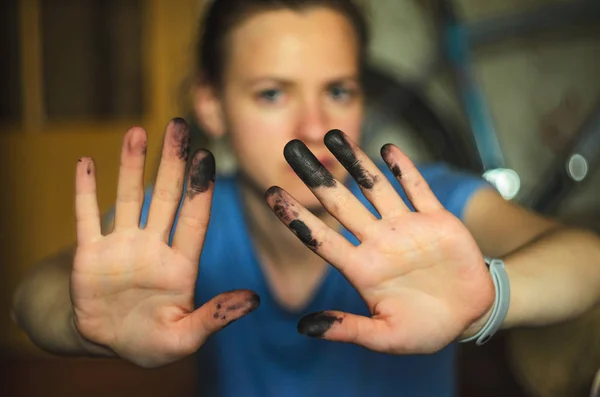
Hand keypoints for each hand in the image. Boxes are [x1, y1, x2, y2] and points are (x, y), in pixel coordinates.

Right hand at [72, 118, 258, 367]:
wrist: (109, 343)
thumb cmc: (152, 342)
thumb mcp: (185, 338)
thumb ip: (215, 316)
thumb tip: (254, 300)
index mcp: (180, 265)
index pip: (193, 220)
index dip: (199, 189)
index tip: (207, 157)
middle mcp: (152, 247)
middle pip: (164, 197)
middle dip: (172, 163)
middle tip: (179, 127)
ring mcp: (120, 247)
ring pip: (127, 198)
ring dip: (131, 166)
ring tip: (138, 132)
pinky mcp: (89, 255)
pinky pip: (85, 218)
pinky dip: (84, 192)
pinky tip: (86, 163)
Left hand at [265, 129, 493, 353]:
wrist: (470, 314)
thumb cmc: (426, 330)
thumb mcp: (386, 337)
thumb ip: (348, 329)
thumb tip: (304, 328)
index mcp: (363, 269)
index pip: (322, 239)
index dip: (297, 217)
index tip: (272, 195)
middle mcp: (379, 242)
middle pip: (340, 203)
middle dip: (316, 176)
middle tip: (290, 148)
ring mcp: (407, 227)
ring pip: (376, 188)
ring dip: (356, 161)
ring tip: (332, 135)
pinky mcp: (437, 220)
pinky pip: (418, 190)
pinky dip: (405, 170)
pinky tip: (388, 149)